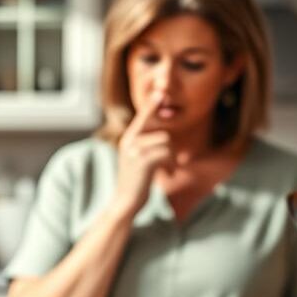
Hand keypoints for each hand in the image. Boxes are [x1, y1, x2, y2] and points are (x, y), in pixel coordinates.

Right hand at [112, 91, 173, 218]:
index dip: (151, 105)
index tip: (159, 93)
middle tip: (169, 161)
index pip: (142, 117)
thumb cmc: (135, 182)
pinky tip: (168, 173)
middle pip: (160, 131)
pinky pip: (166, 153)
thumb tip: (164, 136)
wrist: (125, 202)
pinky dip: (171, 164)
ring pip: (166, 141)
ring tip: (167, 169)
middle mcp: (129, 141)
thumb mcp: (138, 160)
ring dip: (172, 157)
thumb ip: (146, 146)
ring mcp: (134, 150)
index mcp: (128, 139)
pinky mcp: (142, 161)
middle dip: (169, 146)